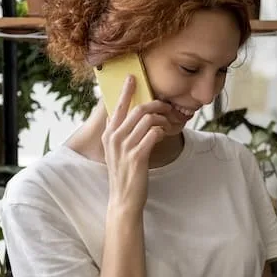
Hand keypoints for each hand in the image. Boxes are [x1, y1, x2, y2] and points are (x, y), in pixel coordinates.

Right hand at [102, 75, 182, 210]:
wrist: (124, 198)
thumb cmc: (124, 173)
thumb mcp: (115, 150)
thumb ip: (118, 133)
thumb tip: (123, 116)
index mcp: (108, 134)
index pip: (117, 105)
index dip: (126, 90)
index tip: (132, 77)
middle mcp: (114, 138)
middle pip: (137, 109)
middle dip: (156, 104)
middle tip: (167, 105)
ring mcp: (125, 147)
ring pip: (147, 120)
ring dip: (163, 119)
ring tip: (169, 124)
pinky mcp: (137, 156)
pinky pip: (153, 134)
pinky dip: (162, 131)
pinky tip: (165, 134)